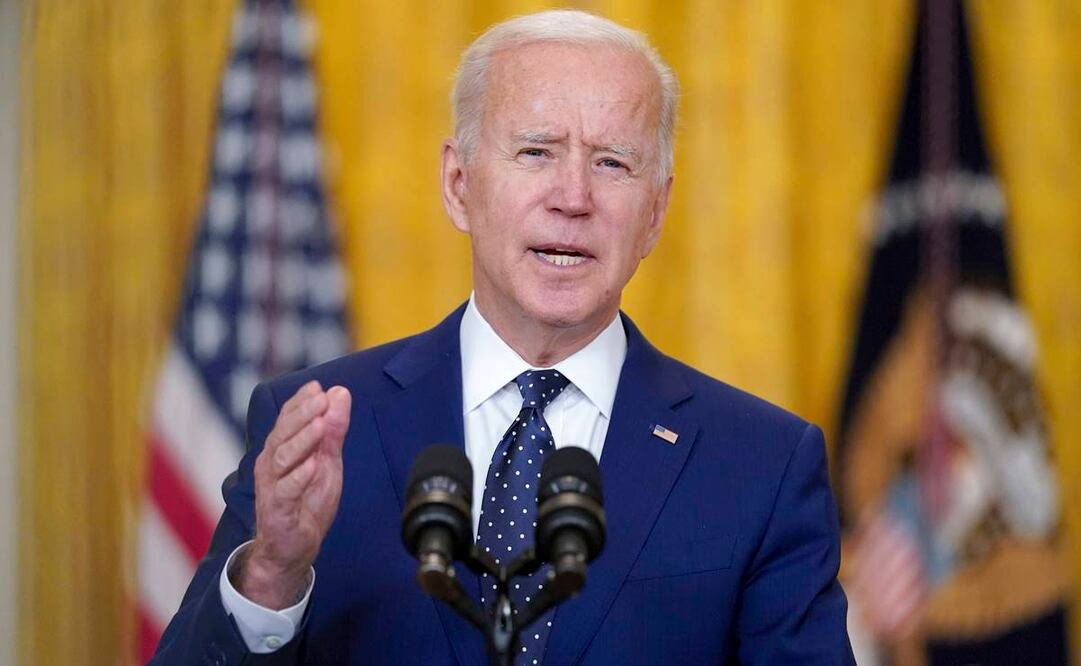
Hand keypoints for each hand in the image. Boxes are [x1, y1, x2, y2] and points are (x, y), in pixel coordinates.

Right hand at [235, 380, 351, 608]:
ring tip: (320, 425)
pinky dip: (299, 477)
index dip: (300, 402)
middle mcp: (271, 464)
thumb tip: (339, 393)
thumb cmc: (306, 502)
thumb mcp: (327, 462)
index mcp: (281, 449)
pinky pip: (286, 490)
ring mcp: (271, 487)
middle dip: (302, 414)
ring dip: (302, 440)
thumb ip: (333, 430)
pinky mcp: (277, 510)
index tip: (317, 386)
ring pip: (282, 458)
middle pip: (283, 433)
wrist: (293, 549)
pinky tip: (313, 465)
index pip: (287, 418)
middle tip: (321, 398)